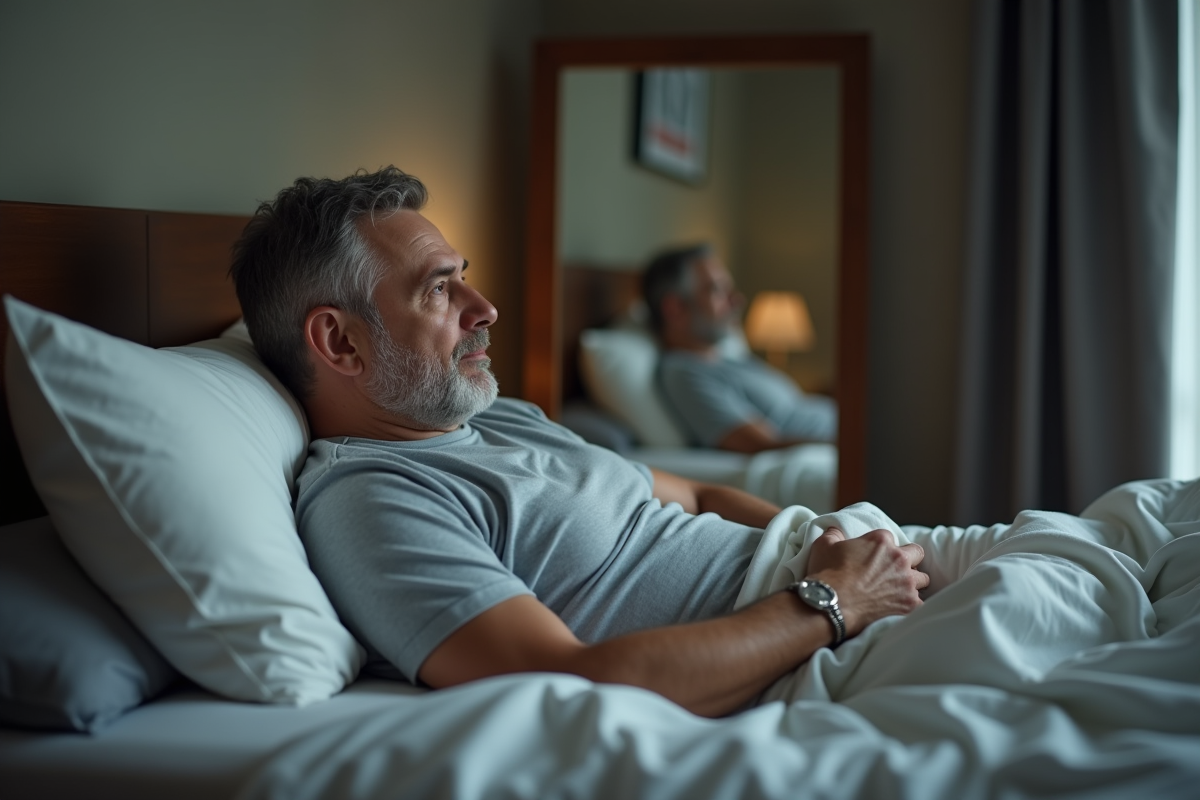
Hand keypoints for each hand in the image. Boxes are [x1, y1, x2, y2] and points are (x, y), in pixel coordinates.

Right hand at [805, 526, 928, 635]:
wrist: (831, 605)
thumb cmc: (827, 575)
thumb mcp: (824, 545)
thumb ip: (835, 533)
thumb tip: (836, 530)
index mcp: (881, 541)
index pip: (890, 538)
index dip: (882, 548)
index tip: (874, 557)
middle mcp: (899, 559)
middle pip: (916, 554)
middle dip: (908, 560)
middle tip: (893, 571)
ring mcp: (907, 582)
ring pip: (922, 579)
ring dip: (912, 583)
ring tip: (898, 590)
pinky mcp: (910, 604)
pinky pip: (921, 603)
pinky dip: (912, 605)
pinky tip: (901, 608)